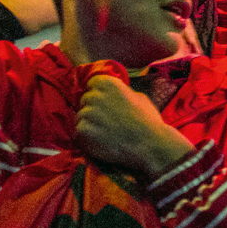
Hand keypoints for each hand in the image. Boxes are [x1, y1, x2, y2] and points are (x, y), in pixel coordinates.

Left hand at [75, 74, 193, 180]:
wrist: (149, 144)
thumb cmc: (148, 121)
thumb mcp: (139, 98)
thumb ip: (123, 93)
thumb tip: (115, 95)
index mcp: (109, 83)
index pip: (92, 84)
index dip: (98, 94)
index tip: (104, 104)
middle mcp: (95, 95)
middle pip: (85, 100)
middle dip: (92, 109)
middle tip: (105, 121)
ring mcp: (88, 113)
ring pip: (80, 117)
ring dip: (89, 124)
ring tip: (104, 133)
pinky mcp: (82, 131)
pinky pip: (78, 132)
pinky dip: (86, 138)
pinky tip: (100, 141)